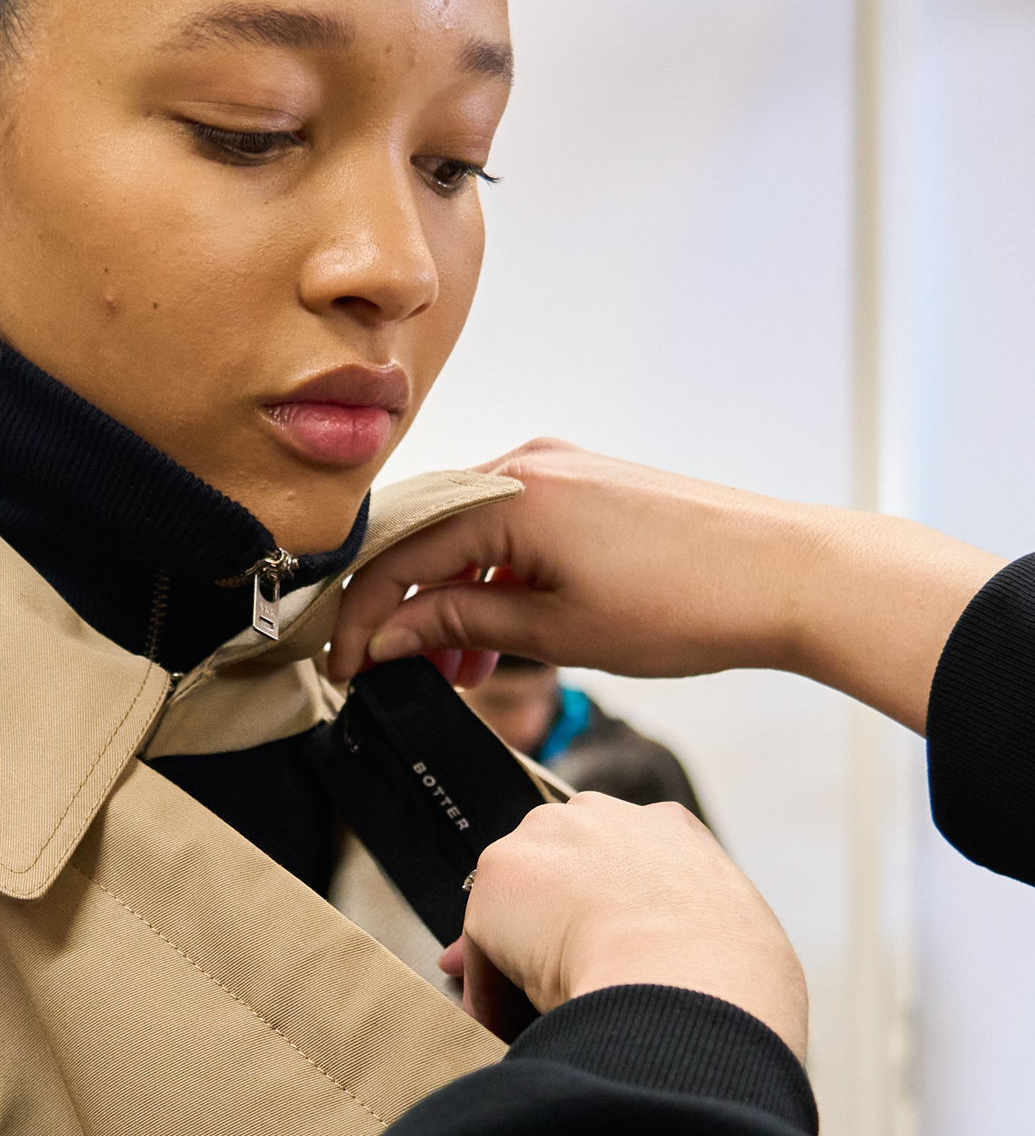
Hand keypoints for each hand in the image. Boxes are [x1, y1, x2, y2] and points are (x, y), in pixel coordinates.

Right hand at [332, 439, 1000, 733]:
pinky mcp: (590, 484)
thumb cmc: (688, 601)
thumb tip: (394, 631)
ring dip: (449, 598)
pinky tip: (497, 630)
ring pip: (469, 533)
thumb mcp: (556, 630)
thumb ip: (463, 620)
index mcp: (509, 491)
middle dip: (402, 608)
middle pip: (426, 534)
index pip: (402, 553)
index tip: (347, 666)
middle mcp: (528, 463)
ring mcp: (562, 468)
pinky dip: (491, 576)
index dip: (364, 617)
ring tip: (454, 668)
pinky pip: (510, 525)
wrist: (788, 575)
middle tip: (388, 671)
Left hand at [443, 792, 808, 1058]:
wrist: (690, 982)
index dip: (596, 915)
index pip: (616, 864)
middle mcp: (602, 816)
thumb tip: (656, 960)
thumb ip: (690, 937)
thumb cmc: (731, 981)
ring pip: (515, 905)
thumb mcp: (732, 943)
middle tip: (556, 986)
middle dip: (545, 925)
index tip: (598, 956)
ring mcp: (548, 838)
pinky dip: (492, 991)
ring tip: (535, 1013)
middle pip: (556, 871)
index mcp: (669, 831)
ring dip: (517, 955)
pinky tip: (514, 1026)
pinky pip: (483, 946)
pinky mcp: (502, 873)